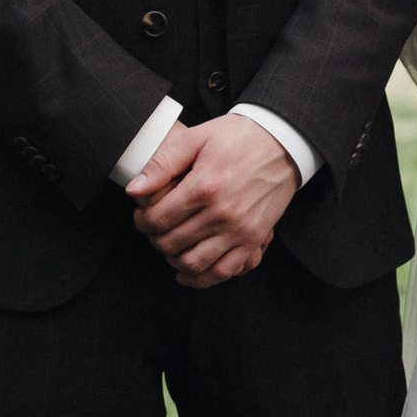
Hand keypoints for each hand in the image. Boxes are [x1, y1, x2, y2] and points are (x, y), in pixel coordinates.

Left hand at [125, 114, 299, 288]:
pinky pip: (225, 271)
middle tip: (153, 229)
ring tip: (169, 247)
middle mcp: (222, 213)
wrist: (282, 142)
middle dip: (155, 239)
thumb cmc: (236, 137)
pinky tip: (188, 272)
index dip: (142, 221)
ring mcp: (240, 230)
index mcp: (204, 187)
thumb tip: (134, 190)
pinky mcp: (254, 239)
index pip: (158, 220)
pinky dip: (203, 279)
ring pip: (195, 264)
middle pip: (172, 243)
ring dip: (174, 260)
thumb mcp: (196, 138)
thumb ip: (162, 164)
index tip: (141, 215)